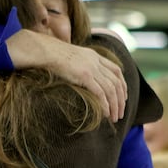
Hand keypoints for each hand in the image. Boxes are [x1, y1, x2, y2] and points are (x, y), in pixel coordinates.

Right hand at [6, 30, 126, 121]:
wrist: (44, 50)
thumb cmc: (52, 56)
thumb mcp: (71, 58)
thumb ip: (79, 65)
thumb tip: (79, 77)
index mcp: (94, 56)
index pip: (116, 71)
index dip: (122, 85)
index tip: (123, 97)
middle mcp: (96, 61)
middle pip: (116, 82)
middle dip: (120, 100)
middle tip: (120, 113)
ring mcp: (91, 68)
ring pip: (110, 89)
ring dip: (114, 105)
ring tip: (114, 117)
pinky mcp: (84, 75)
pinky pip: (100, 92)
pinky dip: (105, 104)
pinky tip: (106, 113)